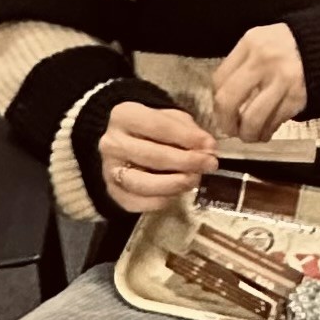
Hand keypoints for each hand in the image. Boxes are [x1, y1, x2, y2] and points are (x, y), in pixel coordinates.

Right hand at [98, 98, 217, 216]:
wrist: (126, 144)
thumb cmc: (154, 128)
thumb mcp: (171, 118)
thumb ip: (188, 130)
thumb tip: (207, 147)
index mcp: (124, 116)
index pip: (158, 127)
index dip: (187, 137)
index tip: (210, 145)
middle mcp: (111, 143)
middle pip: (152, 156)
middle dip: (186, 162)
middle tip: (210, 165)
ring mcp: (109, 169)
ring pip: (142, 183)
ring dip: (174, 184)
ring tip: (195, 179)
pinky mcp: (112, 192)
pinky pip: (136, 202)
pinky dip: (160, 201)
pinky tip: (177, 193)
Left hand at [211, 23, 307, 144]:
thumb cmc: (287, 48)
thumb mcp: (262, 43)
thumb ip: (242, 65)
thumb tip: (224, 101)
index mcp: (251, 44)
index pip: (219, 80)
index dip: (217, 102)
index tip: (222, 111)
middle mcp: (264, 61)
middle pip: (229, 100)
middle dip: (225, 122)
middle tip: (229, 130)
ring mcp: (282, 80)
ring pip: (252, 118)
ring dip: (247, 133)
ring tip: (249, 136)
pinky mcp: (297, 97)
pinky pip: (275, 121)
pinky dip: (267, 131)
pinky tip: (266, 132)